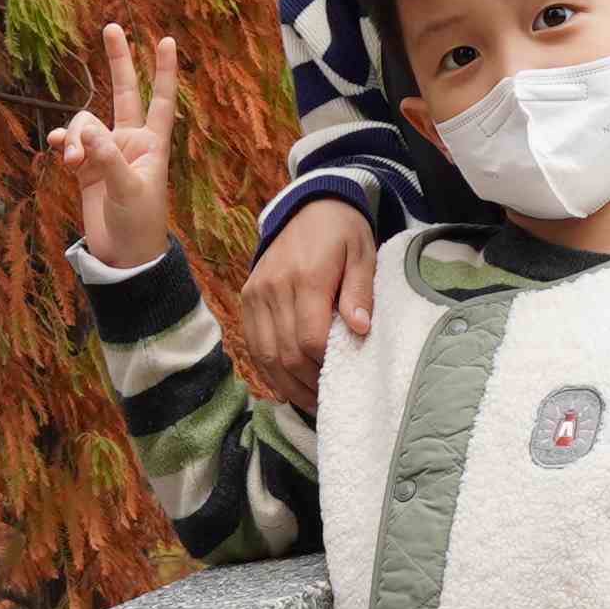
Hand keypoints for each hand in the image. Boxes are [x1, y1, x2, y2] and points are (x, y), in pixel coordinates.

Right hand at [42, 23, 182, 273]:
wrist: (122, 257)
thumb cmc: (138, 225)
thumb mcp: (128, 191)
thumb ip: (106, 159)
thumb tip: (85, 130)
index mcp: (152, 144)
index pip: (161, 100)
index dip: (163, 71)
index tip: (165, 40)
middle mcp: (130, 142)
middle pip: (124, 92)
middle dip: (117, 61)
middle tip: (112, 27)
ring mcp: (106, 153)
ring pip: (86, 122)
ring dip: (76, 134)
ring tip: (72, 160)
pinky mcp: (85, 168)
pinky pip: (70, 142)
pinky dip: (63, 143)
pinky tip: (59, 152)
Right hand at [234, 191, 377, 406]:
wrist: (310, 206)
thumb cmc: (343, 234)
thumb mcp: (363, 254)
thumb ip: (360, 292)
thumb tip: (359, 329)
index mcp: (306, 276)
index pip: (310, 337)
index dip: (325, 365)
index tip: (344, 378)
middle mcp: (274, 286)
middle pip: (286, 351)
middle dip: (308, 383)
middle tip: (330, 400)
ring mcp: (256, 293)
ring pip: (265, 353)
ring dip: (287, 384)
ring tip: (311, 402)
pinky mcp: (247, 297)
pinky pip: (253, 344)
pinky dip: (268, 371)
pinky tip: (286, 388)